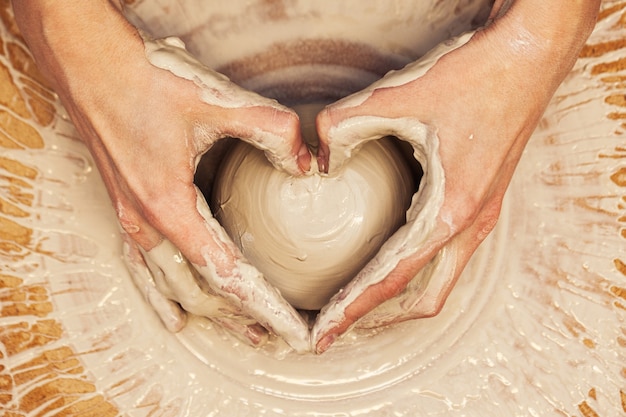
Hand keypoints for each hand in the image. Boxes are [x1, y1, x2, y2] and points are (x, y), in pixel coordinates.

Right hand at [14, 2, 311, 350]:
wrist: (90, 63)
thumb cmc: (145, 81)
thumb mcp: (216, 100)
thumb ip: (271, 129)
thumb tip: (307, 164)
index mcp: (169, 208)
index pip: (226, 276)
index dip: (264, 307)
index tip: (291, 332)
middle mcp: (147, 224)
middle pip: (201, 292)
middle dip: (242, 318)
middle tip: (280, 335)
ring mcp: (131, 220)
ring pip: (174, 287)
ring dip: (211, 313)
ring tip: (245, 333)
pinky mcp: (126, 209)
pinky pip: (148, 270)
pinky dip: (168, 297)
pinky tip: (177, 314)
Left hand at [312, 0, 599, 352]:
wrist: (529, 58)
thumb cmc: (475, 77)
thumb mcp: (399, 96)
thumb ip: (345, 124)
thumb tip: (317, 157)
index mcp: (451, 212)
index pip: (391, 279)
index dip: (352, 310)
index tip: (323, 336)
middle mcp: (470, 225)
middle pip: (421, 298)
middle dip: (376, 318)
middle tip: (334, 326)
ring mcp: (481, 216)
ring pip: (439, 282)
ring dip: (398, 298)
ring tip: (358, 301)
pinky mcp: (482, 202)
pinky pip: (448, 255)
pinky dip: (416, 271)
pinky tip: (390, 255)